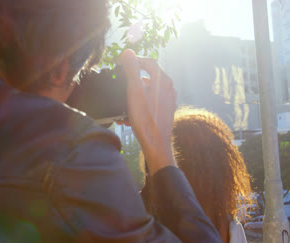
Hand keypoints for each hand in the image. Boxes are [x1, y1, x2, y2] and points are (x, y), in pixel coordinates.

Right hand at [119, 49, 175, 174]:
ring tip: (122, 103)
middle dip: (133, 79)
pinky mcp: (165, 112)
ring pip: (149, 91)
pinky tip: (129, 116)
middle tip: (121, 83)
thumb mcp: (135, 91)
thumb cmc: (145, 118)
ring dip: (134, 94)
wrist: (156, 144)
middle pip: (149, 76)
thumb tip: (127, 52)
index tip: (122, 64)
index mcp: (163, 80)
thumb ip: (132, 69)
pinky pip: (150, 103)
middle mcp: (168, 88)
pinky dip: (139, 105)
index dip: (134, 60)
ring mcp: (168, 101)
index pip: (149, 61)